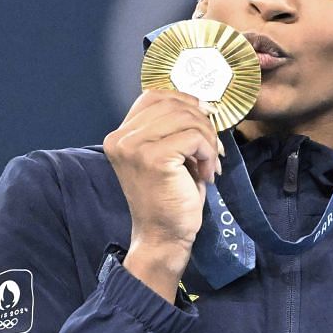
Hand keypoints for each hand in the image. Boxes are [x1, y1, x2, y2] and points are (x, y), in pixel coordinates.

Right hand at [103, 89, 221, 295]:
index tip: (204, 120)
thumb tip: (202, 103)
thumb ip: (172, 127)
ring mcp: (134, 147)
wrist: (162, 236)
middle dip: (202, 123)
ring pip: (187, 118)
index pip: (154, 96)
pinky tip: (206, 174)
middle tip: (212, 150)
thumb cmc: (168, 198)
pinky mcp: (154, 158)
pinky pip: (194, 137)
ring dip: (208, 139)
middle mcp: (121, 138)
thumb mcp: (167, 154)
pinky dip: (207, 153)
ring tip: (209, 164)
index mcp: (120, 135)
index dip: (185, 101)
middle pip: (173, 104)